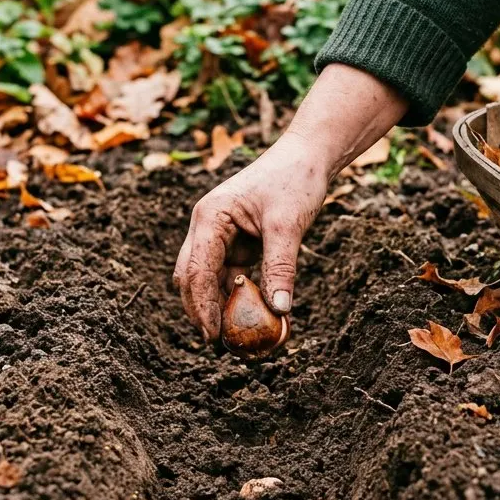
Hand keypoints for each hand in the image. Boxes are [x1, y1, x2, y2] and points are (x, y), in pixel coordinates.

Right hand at [173, 64, 407, 344]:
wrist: (307, 156)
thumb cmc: (295, 181)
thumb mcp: (288, 225)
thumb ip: (281, 268)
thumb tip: (279, 312)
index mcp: (210, 217)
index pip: (197, 270)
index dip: (202, 307)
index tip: (212, 337)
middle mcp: (207, 227)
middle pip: (192, 277)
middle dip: (201, 310)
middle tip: (218, 343)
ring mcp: (219, 235)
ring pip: (208, 279)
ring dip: (219, 305)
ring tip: (236, 336)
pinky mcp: (235, 242)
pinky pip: (228, 275)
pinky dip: (236, 295)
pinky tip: (251, 314)